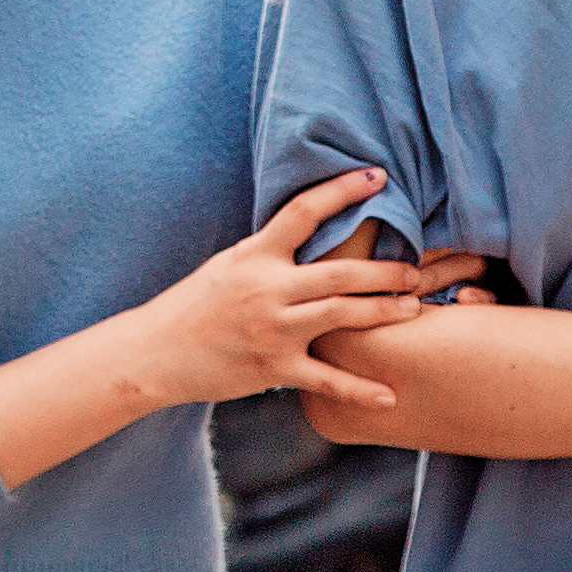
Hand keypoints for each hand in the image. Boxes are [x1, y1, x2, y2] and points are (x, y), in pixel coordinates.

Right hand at [129, 173, 460, 413]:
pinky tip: (391, 395)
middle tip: (417, 269)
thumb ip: (270, 251)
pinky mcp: (273, 368)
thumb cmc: (195, 305)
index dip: (343, 190)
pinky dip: (360, 389)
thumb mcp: (229, 264)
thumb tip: (310, 227)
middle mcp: (267, 289)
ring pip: (341, 316)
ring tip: (415, 307)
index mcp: (256, 255)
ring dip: (383, 311)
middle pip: (340, 271)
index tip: (378, 176)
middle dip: (385, 270)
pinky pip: (325, 379)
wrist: (154, 352)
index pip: (304, 212)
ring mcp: (272, 330)